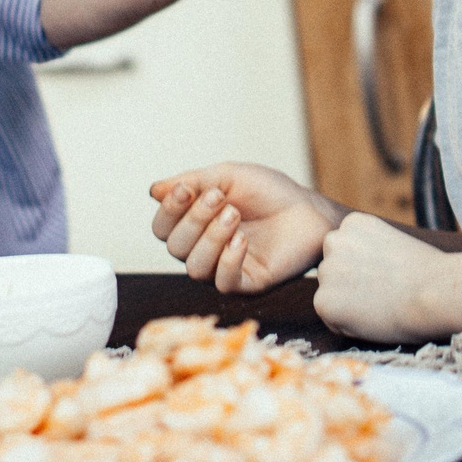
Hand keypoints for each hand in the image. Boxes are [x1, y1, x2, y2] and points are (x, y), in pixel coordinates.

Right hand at [150, 163, 342, 291]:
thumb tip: (153, 191)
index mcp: (195, 225)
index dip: (169, 210)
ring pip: (194, 269)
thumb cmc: (269, 192)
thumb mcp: (228, 176)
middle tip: (220, 199)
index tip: (187, 189)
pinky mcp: (248, 285)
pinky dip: (228, 260)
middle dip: (193, 220)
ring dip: (211, 239)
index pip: (163, 228)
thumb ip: (193, 181)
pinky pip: (223, 283)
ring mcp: (224, 269)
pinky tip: (242, 240)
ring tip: (234, 215)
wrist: (308, 209)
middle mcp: (204, 250)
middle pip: (175, 247)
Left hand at [312, 213, 448, 342]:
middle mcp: (333, 241)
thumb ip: (371, 248)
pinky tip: (373, 318)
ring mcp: (326, 271)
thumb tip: (361, 267)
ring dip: (348, 305)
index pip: (345, 253)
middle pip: (334, 272)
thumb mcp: (395, 241)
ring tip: (381, 305)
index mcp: (352, 223)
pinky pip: (331, 320)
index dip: (366, 271)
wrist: (435, 291)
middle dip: (351, 286)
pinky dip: (348, 326)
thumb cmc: (429, 273)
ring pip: (331, 296)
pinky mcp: (324, 301)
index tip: (389, 276)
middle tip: (384, 294)